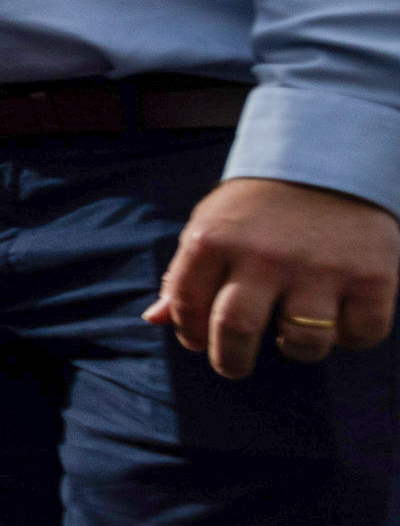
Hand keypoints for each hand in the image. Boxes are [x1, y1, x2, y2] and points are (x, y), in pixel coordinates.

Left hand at [146, 176, 399, 379]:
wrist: (330, 160)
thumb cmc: (260, 206)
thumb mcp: (211, 225)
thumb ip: (184, 274)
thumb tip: (154, 320)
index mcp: (214, 239)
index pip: (187, 306)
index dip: (189, 332)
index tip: (199, 339)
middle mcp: (264, 255)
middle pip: (235, 331)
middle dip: (229, 361)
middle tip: (233, 365)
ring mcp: (320, 267)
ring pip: (302, 343)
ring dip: (295, 349)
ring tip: (292, 331)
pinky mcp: (371, 277)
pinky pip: (359, 335)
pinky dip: (349, 337)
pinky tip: (339, 315)